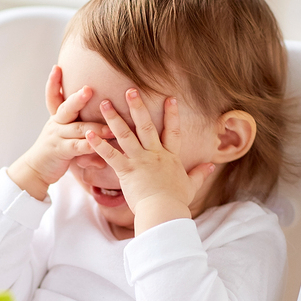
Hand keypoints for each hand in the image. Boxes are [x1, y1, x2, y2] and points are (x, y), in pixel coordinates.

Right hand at [8, 65, 112, 199]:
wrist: (36, 169)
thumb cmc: (56, 150)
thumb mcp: (66, 136)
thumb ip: (83, 131)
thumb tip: (97, 121)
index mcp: (57, 117)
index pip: (53, 97)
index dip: (53, 83)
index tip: (56, 67)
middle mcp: (56, 124)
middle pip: (66, 108)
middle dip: (78, 98)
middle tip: (89, 89)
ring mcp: (57, 137)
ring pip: (77, 129)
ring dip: (95, 127)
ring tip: (110, 126)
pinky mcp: (60, 152)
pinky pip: (77, 148)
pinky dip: (89, 146)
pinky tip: (98, 145)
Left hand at [86, 89, 214, 234]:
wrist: (164, 211)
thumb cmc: (176, 201)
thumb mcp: (191, 185)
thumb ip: (200, 173)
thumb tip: (212, 166)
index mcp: (170, 157)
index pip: (173, 131)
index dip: (172, 114)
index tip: (170, 98)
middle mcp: (154, 154)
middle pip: (145, 125)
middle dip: (137, 106)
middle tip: (130, 89)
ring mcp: (139, 161)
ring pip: (125, 135)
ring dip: (113, 118)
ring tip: (104, 103)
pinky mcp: (126, 171)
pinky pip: (110, 155)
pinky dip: (98, 144)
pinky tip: (88, 133)